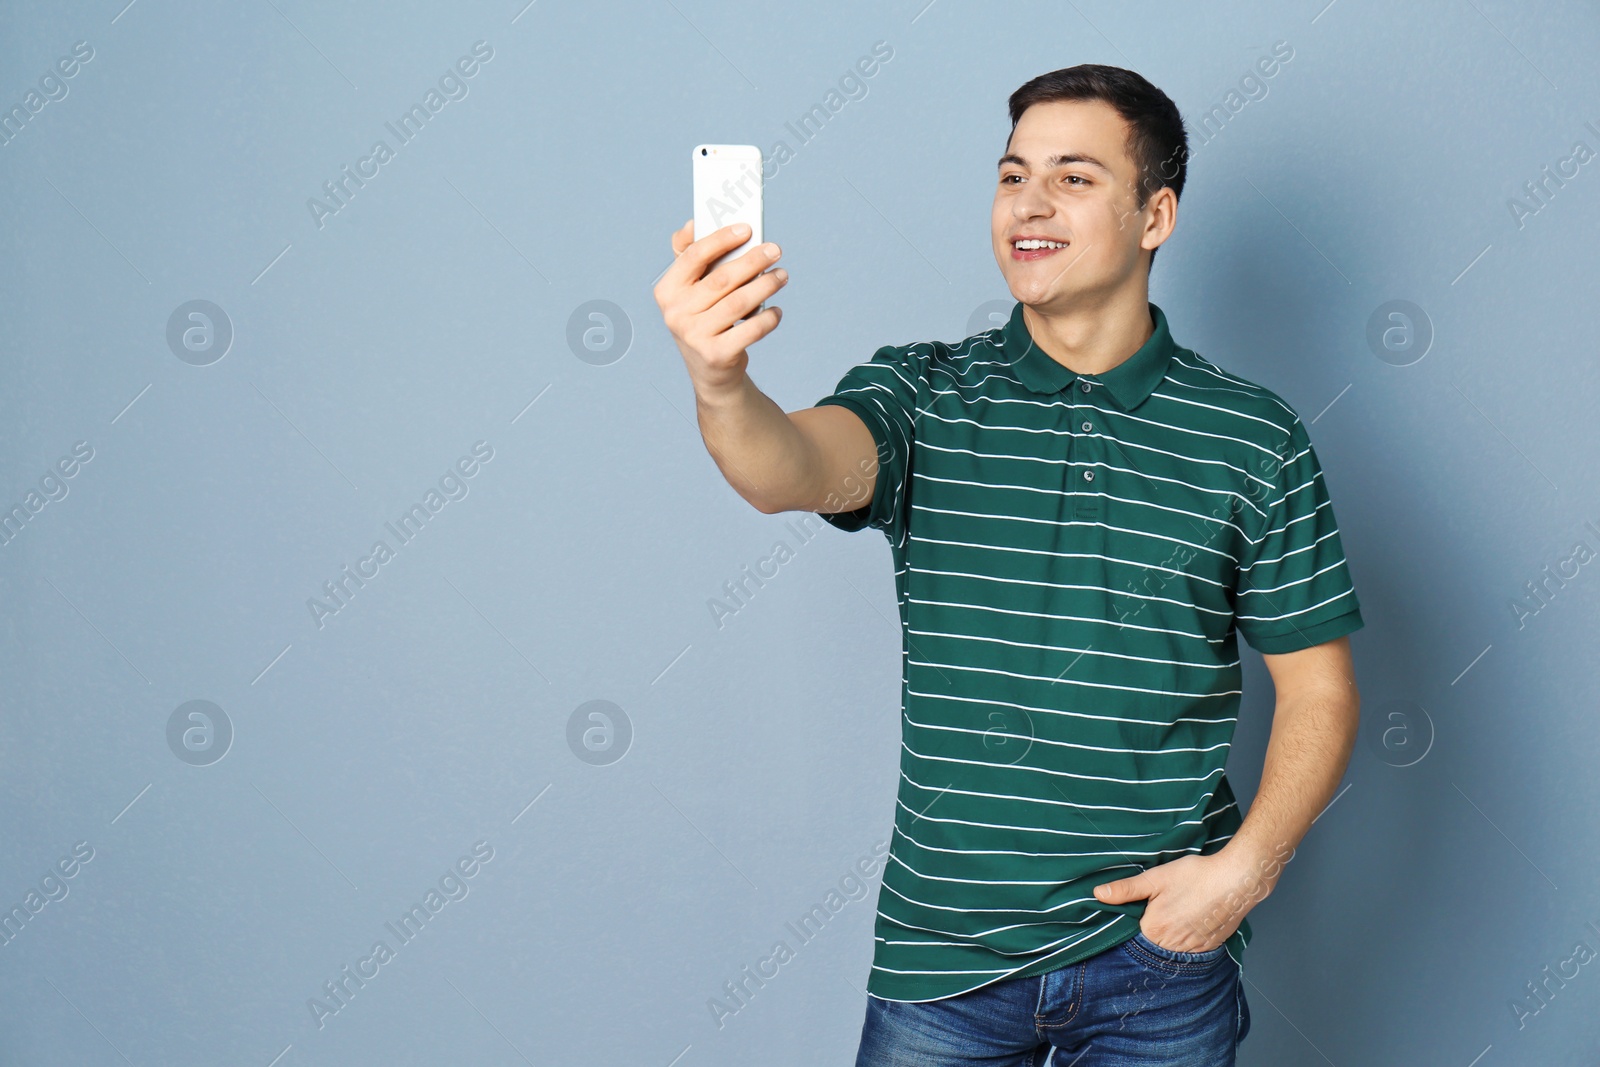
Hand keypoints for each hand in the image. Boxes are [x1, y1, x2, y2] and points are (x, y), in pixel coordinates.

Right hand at [652, 219, 786, 395]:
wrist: (711, 372)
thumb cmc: (704, 320)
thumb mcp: (690, 292)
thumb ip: (689, 257)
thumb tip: (692, 224)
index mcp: (667, 291)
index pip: (693, 256)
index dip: (721, 239)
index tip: (747, 229)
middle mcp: (676, 314)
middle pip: (721, 279)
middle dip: (753, 261)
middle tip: (775, 250)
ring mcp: (694, 336)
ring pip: (739, 302)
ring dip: (765, 285)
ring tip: (782, 276)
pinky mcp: (716, 355)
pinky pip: (750, 330)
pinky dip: (768, 318)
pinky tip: (777, 310)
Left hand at [1093, 852, 1267, 953]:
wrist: (1236, 880)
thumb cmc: (1195, 876)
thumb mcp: (1155, 878)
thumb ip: (1125, 889)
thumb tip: (1097, 894)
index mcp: (1154, 929)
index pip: (1132, 936)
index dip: (1132, 924)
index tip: (1137, 913)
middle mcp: (1172, 945)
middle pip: (1152, 945)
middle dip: (1150, 933)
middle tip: (1159, 912)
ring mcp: (1192, 949)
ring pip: (1171, 950)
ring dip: (1168, 939)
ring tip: (1174, 917)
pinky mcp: (1209, 947)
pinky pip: (1191, 951)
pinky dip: (1186, 941)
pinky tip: (1189, 924)